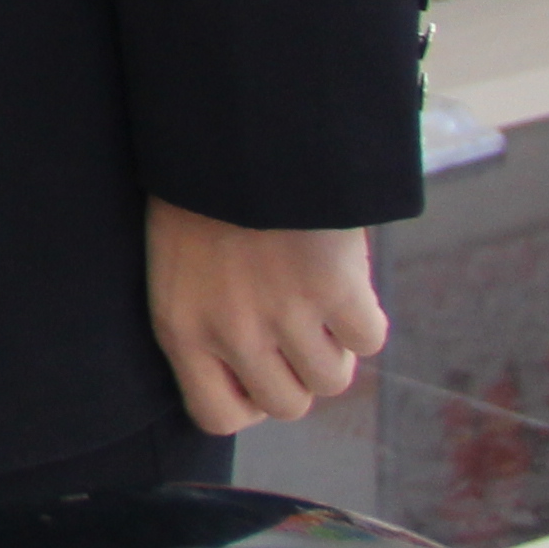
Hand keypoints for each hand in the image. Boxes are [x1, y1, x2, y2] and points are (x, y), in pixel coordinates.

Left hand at [148, 201, 383, 432]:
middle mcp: (229, 333)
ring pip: (332, 379)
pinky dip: (365, 316)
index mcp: (179, 328)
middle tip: (298, 330)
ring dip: (335, 346)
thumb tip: (254, 370)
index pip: (217, 416)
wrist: (234, 131)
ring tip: (319, 300)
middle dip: (298, 373)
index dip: (248, 401)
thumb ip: (207, 320)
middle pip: (288, 405)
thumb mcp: (178, 264)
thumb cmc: (200, 193)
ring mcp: (284, 314)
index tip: (259, 372)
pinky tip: (344, 280)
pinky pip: (370, 338)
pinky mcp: (335, 289)